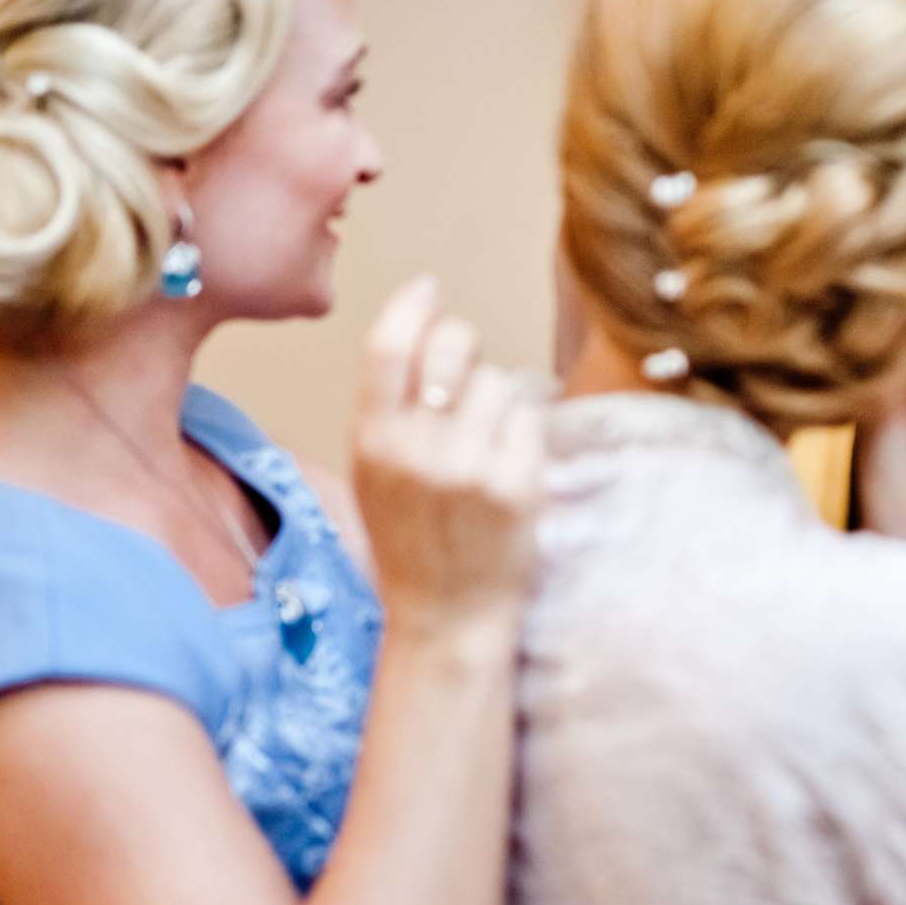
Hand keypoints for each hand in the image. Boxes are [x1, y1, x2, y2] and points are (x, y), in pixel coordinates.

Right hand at [351, 277, 544, 634]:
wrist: (447, 616)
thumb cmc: (413, 541)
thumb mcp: (375, 475)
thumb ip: (391, 410)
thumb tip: (424, 326)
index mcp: (372, 443)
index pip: (387, 348)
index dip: (411, 306)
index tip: (429, 287)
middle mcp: (417, 450)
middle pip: (453, 346)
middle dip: (465, 347)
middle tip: (468, 375)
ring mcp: (469, 466)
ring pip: (501, 380)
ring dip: (501, 399)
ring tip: (488, 443)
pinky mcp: (518, 484)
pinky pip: (533, 416)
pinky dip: (528, 428)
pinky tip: (513, 459)